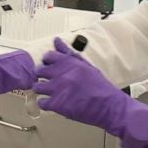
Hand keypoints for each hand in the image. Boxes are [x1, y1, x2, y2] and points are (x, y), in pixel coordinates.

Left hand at [33, 38, 147, 147]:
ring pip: (37, 87)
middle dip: (42, 76)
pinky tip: (54, 103)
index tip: (51, 68)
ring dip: (43, 90)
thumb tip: (56, 40)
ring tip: (52, 93)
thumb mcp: (86, 65)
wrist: (110, 106)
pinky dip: (46, 104)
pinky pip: (41, 102)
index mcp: (69, 62)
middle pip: (38, 71)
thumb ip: (68, 53)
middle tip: (50, 82)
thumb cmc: (100, 86)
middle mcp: (62, 73)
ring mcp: (58, 89)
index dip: (47, 63)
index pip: (48, 56)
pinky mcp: (57, 104)